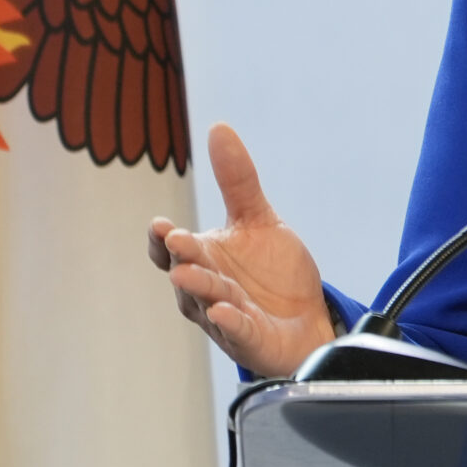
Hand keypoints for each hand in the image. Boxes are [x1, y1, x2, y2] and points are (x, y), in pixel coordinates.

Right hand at [147, 122, 334, 376]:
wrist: (306, 319)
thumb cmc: (272, 273)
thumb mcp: (258, 219)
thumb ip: (237, 180)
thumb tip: (218, 127)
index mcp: (204, 259)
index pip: (171, 250)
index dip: (163, 240)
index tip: (160, 225)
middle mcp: (207, 289)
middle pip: (188, 272)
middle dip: (183, 257)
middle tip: (177, 241)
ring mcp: (226, 317)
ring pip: (206, 302)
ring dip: (198, 288)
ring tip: (186, 275)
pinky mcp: (250, 339)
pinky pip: (236, 332)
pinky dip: (230, 322)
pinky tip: (226, 311)